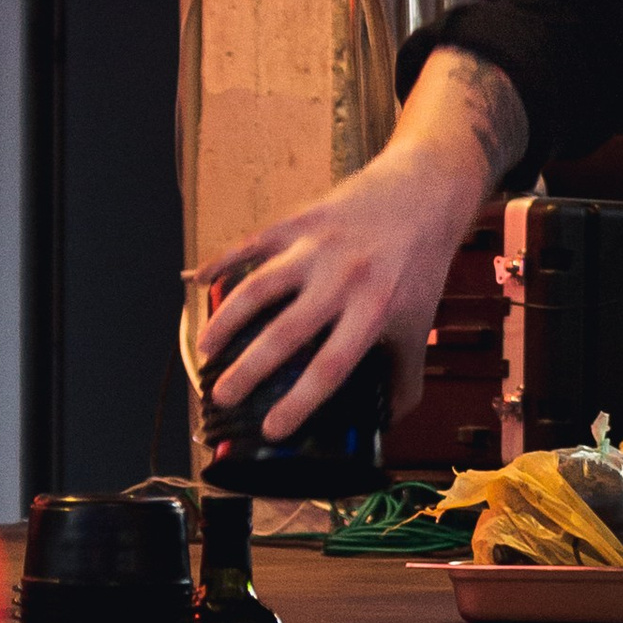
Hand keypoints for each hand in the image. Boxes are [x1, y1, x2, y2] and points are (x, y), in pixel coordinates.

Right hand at [199, 50, 525, 435]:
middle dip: (248, 369)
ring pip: (259, 287)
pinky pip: (252, 244)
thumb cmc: (420, 266)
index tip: (272, 430)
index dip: (300, 402)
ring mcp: (316, 247)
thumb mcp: (421, 323)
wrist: (424, 191)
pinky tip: (197, 281)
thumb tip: (387, 422)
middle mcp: (343, 279)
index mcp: (376, 310)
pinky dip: (222, 261)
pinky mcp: (299, 220)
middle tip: (221, 397)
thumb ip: (405, 377)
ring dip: (226, 320)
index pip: (332, 367)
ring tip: (205, 351)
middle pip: (285, 332)